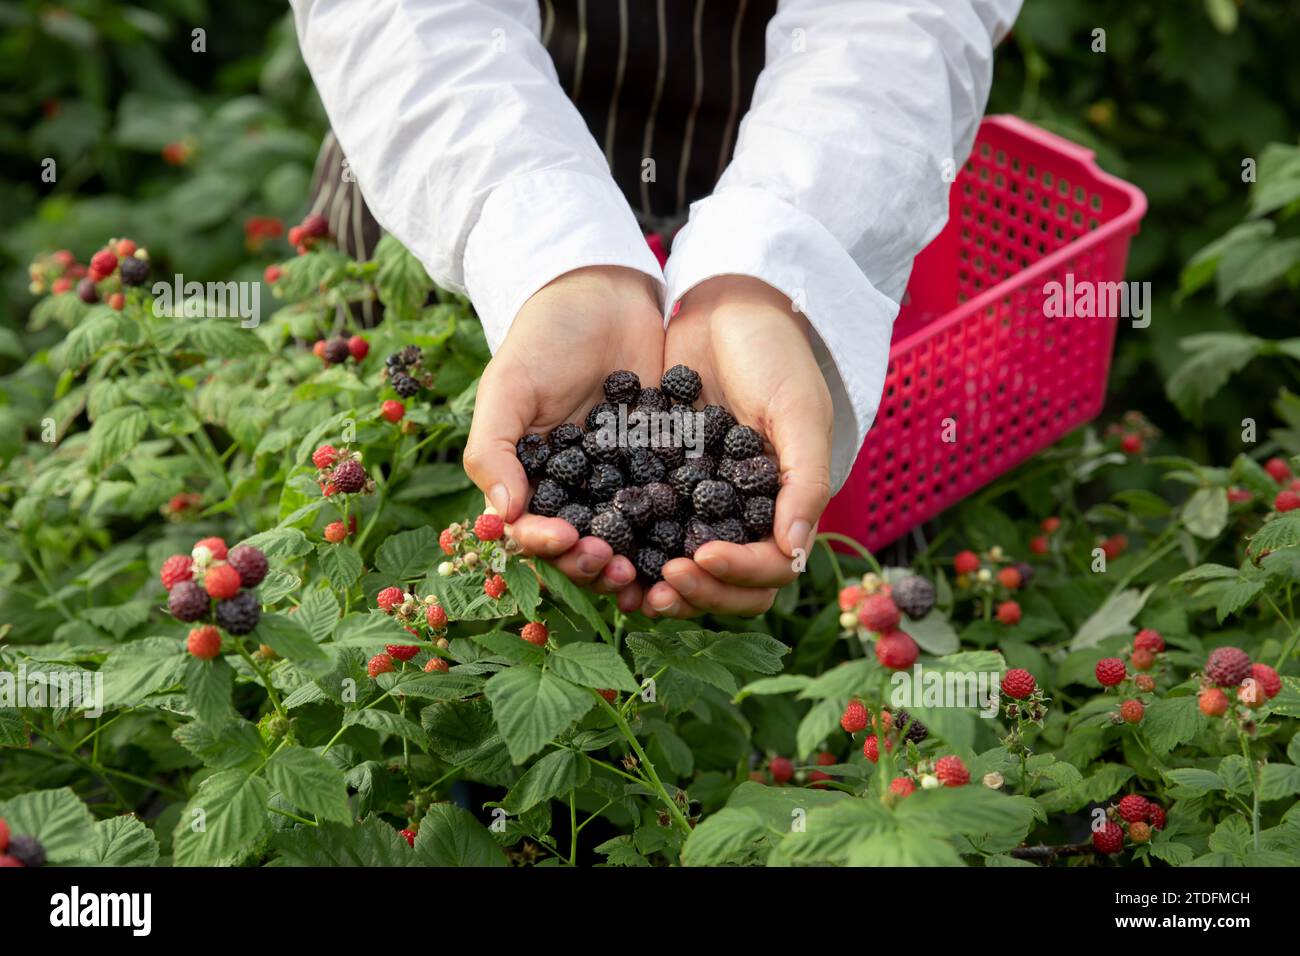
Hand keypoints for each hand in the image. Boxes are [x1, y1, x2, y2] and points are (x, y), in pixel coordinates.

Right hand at [464, 266, 661, 611]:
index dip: (547, 546)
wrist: (604, 295)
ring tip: (656, 572)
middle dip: (596, 565)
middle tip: (618, 567)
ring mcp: (623, 484)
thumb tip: (505, 517)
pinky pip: (674, 505)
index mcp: (530, 483)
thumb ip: (494, 451)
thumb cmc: (542, 338)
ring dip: (640, 562)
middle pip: (583, 547)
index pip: (532, 531)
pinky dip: (682, 529)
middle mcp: (577, 493)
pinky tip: (696, 541)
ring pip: (630, 539)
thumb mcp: (507, 387)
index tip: (568, 540)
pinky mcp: (666, 467)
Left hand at [644, 275, 834, 616]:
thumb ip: (804, 482)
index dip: (734, 576)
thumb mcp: (799, 413)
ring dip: (650, 580)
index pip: (765, 571)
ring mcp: (694, 500)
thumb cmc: (777, 354)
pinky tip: (592, 542)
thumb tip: (794, 553)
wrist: (729, 303)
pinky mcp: (655, 478)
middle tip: (654, 588)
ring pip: (676, 565)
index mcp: (780, 509)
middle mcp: (737, 515)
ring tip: (619, 577)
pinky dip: (620, 541)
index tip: (698, 555)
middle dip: (691, 593)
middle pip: (720, 583)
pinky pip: (638, 524)